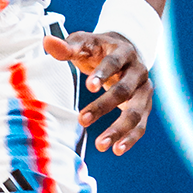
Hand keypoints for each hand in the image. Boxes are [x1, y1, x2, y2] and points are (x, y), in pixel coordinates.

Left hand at [44, 31, 151, 154]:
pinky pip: (141, 125)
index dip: (103, 74)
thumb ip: (67, 46)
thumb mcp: (83, 43)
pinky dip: (130, 138)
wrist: (125, 51)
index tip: (88, 87)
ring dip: (119, 129)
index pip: (114, 63)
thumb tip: (47, 42)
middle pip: (124, 90)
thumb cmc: (98, 48)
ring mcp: (144, 90)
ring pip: (136, 112)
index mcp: (124, 52)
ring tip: (101, 145)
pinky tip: (117, 150)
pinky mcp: (144, 106)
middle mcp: (138, 71)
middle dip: (104, 106)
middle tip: (82, 120)